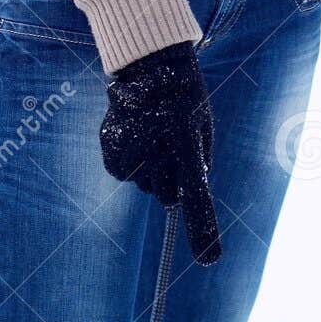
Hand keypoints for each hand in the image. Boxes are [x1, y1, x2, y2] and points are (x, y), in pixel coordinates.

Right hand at [99, 41, 221, 264]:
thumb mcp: (202, 125)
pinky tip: (136, 136)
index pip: (195, 193)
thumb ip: (198, 162)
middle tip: (171, 146)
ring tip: (152, 133)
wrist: (146, 63)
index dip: (201, 227)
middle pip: (167, 194)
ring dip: (152, 168)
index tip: (209, 258)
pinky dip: (132, 162)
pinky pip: (126, 174)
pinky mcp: (111, 153)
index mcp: (185, 141)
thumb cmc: (184, 95)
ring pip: (146, 184)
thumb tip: (187, 193)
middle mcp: (156, 150)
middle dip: (172, 179)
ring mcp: (130, 151)